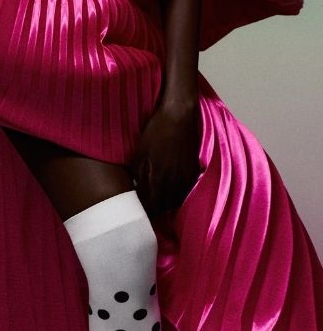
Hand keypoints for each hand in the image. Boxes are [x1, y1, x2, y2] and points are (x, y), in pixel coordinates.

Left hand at [131, 98, 202, 218]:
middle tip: (146, 209)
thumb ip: (138, 174)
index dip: (146, 212)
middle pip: (166, 206)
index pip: (154, 206)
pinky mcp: (195, 170)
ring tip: (157, 203)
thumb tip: (135, 190)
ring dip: (167, 204)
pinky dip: (178, 195)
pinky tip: (171, 191)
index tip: (138, 214)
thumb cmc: (156, 132)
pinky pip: (186, 190)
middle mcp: (177, 183)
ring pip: (177, 200)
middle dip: (156, 209)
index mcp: (161, 179)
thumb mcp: (141, 153)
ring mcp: (188, 177)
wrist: (179, 116)